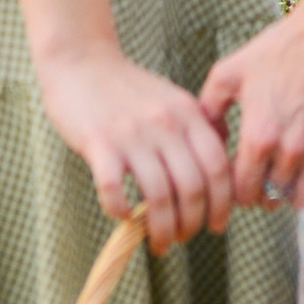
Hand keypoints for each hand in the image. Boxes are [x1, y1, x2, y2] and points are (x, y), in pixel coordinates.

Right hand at [37, 38, 236, 252]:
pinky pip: (113, 189)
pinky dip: (121, 211)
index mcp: (188, 114)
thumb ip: (197, 129)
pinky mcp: (98, 143)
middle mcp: (165, 124)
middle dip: (192, 224)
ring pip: (159, 196)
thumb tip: (220, 171)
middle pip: (193, 188)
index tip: (216, 226)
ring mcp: (131, 134)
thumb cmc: (128, 88)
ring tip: (159, 242)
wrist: (82, 61)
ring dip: (162, 228)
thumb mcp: (174, 99)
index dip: (222, 204)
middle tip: (183, 238)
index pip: (218, 168)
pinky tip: (123, 216)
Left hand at [200, 0, 303, 209]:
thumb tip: (209, 139)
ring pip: (299, 200)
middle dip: (259, 191)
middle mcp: (290, 149)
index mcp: (259, 134)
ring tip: (282, 175)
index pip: (241, 191)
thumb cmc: (279, 49)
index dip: (234, 189)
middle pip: (269, 197)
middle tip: (258, 175)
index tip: (237, 176)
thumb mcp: (229, 72)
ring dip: (288, 193)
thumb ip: (208, 109)